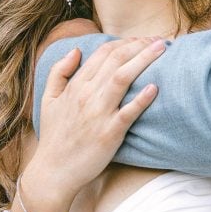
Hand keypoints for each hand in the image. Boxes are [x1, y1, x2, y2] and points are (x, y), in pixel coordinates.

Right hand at [23, 37, 164, 211]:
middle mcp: (87, 95)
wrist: (53, 172)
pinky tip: (156, 88)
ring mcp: (98, 114)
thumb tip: (76, 50)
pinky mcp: (109, 133)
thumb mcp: (48, 99)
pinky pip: (128, 113)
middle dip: (139, 45)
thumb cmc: (55, 137)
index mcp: (76, 86)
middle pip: (116, 60)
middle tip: (159, 41)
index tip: (142, 40)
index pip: (104, 53)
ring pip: (122, 78)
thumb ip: (59, 72)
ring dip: (143, 60)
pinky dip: (141, 99)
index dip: (125, 42)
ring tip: (162, 49)